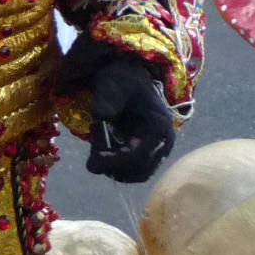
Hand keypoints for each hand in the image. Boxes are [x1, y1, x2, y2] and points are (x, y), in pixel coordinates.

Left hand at [86, 57, 175, 183]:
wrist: (129, 79)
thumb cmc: (121, 80)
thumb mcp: (111, 84)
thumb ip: (106, 99)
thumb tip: (101, 115)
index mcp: (159, 127)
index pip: (138, 156)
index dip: (114, 161)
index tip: (93, 157)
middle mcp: (163, 143)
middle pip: (138, 171)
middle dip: (111, 165)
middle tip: (92, 151)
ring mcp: (157, 150)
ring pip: (134, 174)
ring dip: (111, 167)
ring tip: (97, 143)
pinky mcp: (147, 154)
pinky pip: (130, 170)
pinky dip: (113, 164)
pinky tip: (101, 146)